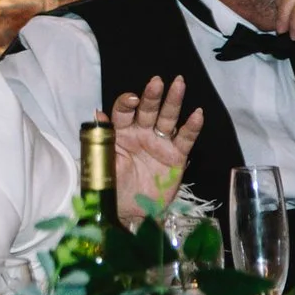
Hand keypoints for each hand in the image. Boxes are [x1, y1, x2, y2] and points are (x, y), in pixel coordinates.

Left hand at [105, 75, 204, 218]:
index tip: (131, 99)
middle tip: (157, 82)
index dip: (127, 104)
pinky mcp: (176, 156)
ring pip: (168, 118)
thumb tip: (97, 115)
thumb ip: (102, 138)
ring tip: (179, 84)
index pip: (124, 112)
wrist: (129, 212)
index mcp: (121, 132)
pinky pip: (185, 139)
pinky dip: (192, 127)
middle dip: (152, 96)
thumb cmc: (113, 186)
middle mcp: (141, 133)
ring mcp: (160, 143)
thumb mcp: (104, 162)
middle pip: (148, 110)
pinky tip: (197, 113)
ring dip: (173, 101)